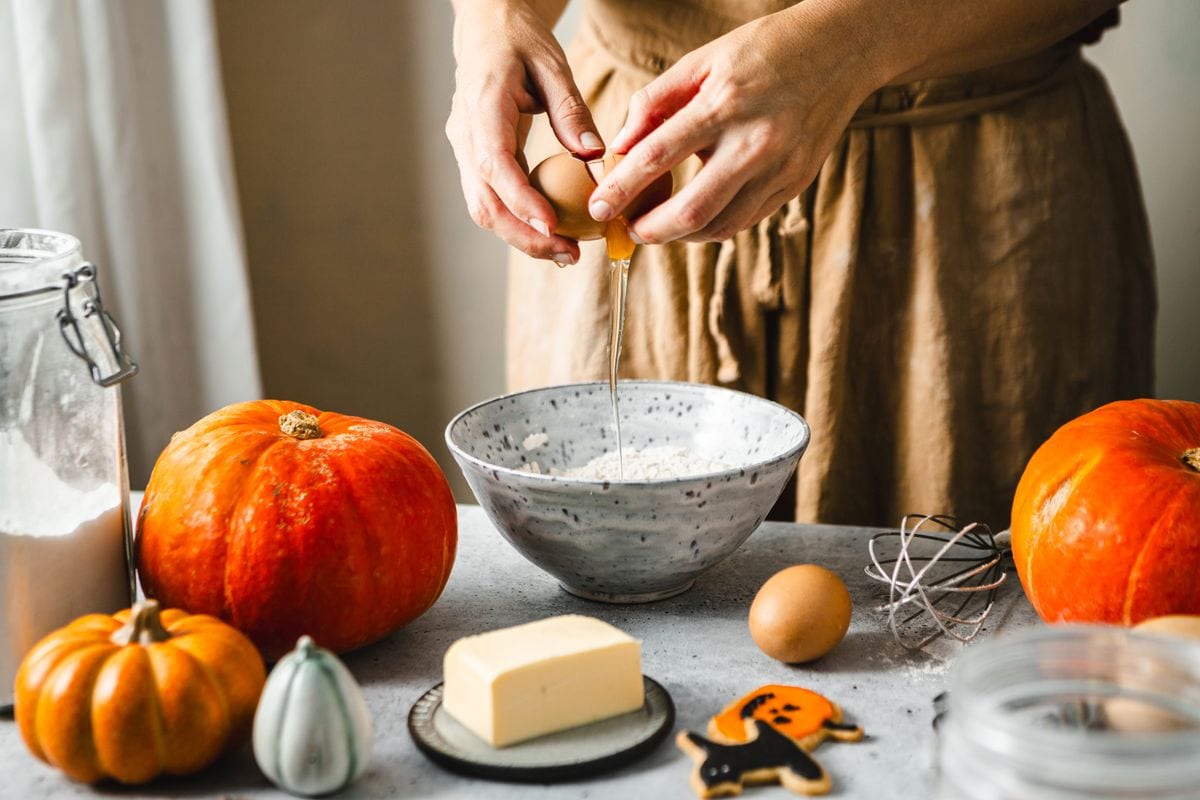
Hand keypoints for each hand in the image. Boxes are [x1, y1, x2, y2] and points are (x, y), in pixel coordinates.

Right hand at [447, 0, 604, 263]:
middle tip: (569, 255)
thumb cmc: (519, 39)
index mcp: (482, 105)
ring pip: (483, 209)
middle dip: (524, 236)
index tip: (552, 226)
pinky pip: (491, 200)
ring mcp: (465, 150)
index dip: (521, 200)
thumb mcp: (552, 63)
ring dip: (521, 237)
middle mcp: (465, 134)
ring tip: (565, 252)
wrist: (486, 27)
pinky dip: (518, 221)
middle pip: (484, 202)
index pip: (494, 164)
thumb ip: (571, 110)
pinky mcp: (474, 160)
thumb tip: (594, 155)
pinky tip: (551, 232)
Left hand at [588, 2, 879, 243]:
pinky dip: (715, 227)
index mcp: (725, 104)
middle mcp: (756, 141)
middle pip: (692, 209)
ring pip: (721, 225)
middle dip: (652, 230)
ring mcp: (781, 168)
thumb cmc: (764, 50)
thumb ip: (656, 101)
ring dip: (682, 236)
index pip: (659, 155)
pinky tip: (695, 220)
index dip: (623, 187)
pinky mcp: (796, 183)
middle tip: (628, 232)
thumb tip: (620, 144)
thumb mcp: (703, 60)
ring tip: (658, 228)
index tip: (599, 207)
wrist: (842, 50)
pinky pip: (747, 220)